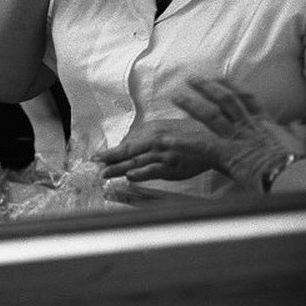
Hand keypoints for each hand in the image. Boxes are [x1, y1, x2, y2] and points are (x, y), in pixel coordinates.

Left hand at [93, 119, 220, 182]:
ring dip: (120, 168)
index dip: (110, 152)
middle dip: (110, 159)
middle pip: (128, 152)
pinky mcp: (173, 167)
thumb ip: (142, 137)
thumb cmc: (184, 134)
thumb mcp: (161, 128)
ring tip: (105, 173)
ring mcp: (164, 155)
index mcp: (151, 132)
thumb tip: (123, 146)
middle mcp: (155, 142)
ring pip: (138, 163)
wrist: (211, 140)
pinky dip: (142, 173)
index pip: (126, 144)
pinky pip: (155, 171)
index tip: (95, 157)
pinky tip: (130, 176)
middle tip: (95, 165)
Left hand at [173, 77, 304, 191]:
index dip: (231, 85)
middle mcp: (248, 126)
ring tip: (175, 97)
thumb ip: (292, 133)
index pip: (246, 97)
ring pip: (211, 115)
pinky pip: (200, 145)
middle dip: (206, 87)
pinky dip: (183, 143)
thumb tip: (294, 125)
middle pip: (225, 100)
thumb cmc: (293, 164)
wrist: (290, 176)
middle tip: (190, 78)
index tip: (218, 76)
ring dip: (191, 105)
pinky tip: (167, 140)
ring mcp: (236, 138)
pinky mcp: (226, 153)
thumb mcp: (294, 144)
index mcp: (264, 123)